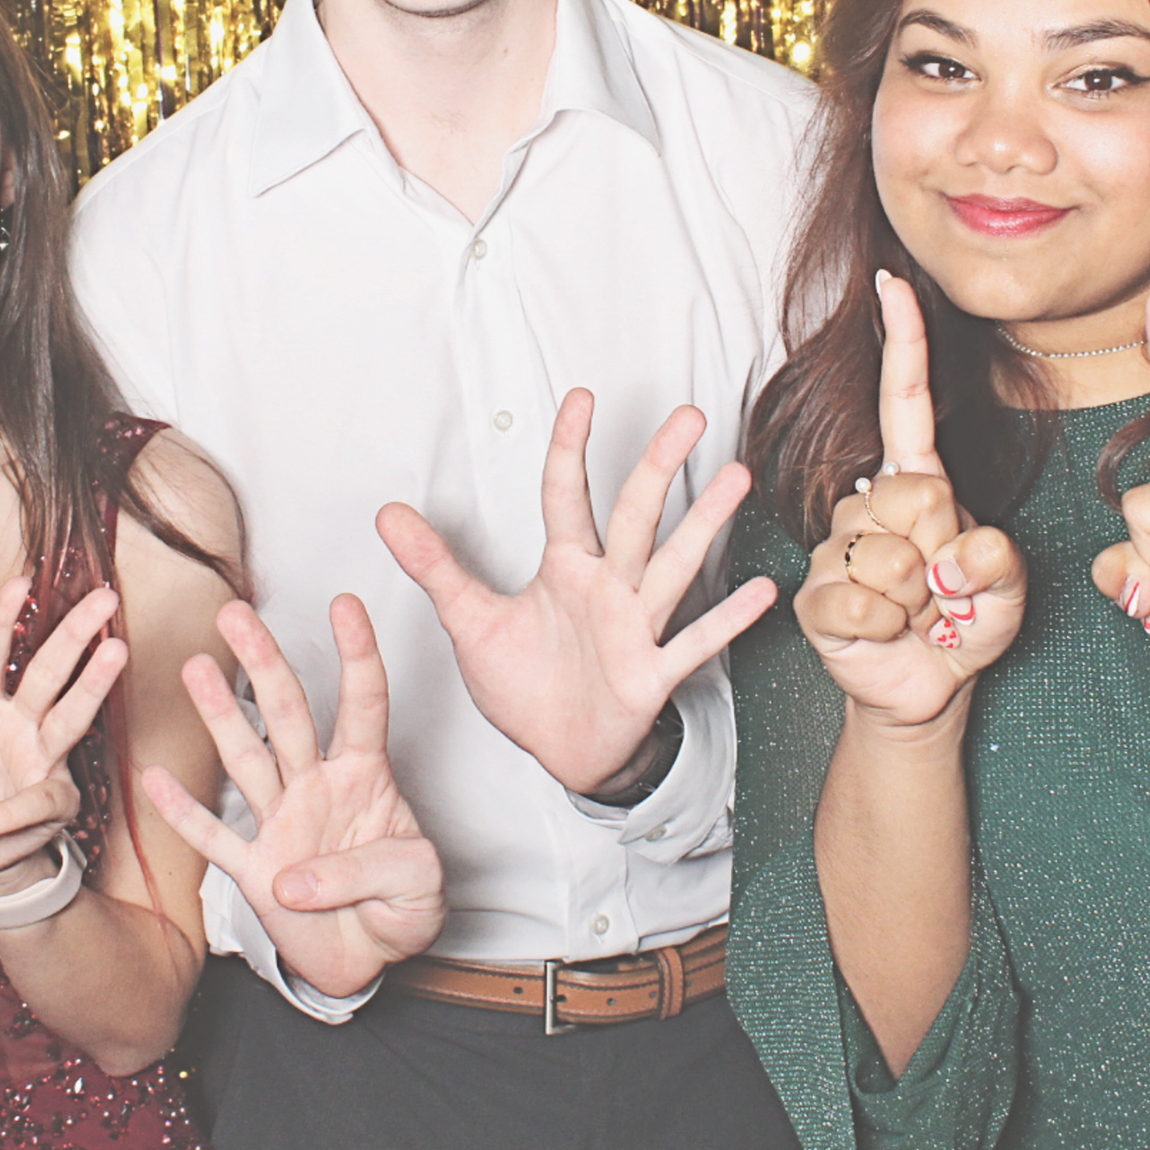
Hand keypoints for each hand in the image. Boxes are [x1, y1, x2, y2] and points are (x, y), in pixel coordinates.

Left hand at [0, 577, 131, 885]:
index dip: (0, 620)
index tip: (19, 582)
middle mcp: (16, 723)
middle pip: (46, 673)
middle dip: (73, 634)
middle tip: (104, 598)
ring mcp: (42, 756)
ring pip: (71, 714)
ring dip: (93, 681)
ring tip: (118, 648)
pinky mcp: (56, 796)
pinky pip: (35, 803)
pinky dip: (4, 819)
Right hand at [141, 597, 442, 999]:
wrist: (370, 958)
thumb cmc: (402, 908)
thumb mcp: (420, 885)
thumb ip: (374, 870)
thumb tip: (294, 878)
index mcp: (367, 778)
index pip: (363, 704)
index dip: (358, 655)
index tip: (346, 605)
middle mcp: (317, 788)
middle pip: (289, 714)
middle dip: (264, 663)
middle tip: (236, 615)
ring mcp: (281, 824)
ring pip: (246, 760)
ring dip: (219, 717)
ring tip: (197, 668)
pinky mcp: (252, 871)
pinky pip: (213, 838)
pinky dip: (184, 813)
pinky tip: (156, 779)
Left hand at [378, 393, 777, 795]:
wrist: (561, 751)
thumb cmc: (526, 684)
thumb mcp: (470, 621)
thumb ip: (435, 567)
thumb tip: (389, 515)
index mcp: (565, 569)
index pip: (566, 496)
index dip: (569, 447)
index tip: (580, 398)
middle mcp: (607, 588)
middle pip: (635, 517)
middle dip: (658, 465)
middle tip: (688, 417)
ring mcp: (635, 627)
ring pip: (671, 567)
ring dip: (702, 525)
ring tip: (734, 480)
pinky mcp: (651, 674)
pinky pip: (692, 644)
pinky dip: (725, 620)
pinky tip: (760, 593)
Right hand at [799, 271, 1028, 731]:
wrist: (928, 687)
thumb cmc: (968, 623)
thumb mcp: (1008, 590)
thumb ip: (1000, 565)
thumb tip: (956, 554)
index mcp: (920, 481)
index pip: (906, 401)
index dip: (903, 344)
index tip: (893, 284)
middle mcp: (871, 504)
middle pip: (912, 492)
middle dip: (945, 551)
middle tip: (947, 588)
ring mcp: (837, 547)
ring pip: (888, 554)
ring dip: (919, 598)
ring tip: (921, 613)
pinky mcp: (814, 594)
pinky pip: (859, 601)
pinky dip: (887, 627)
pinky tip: (888, 633)